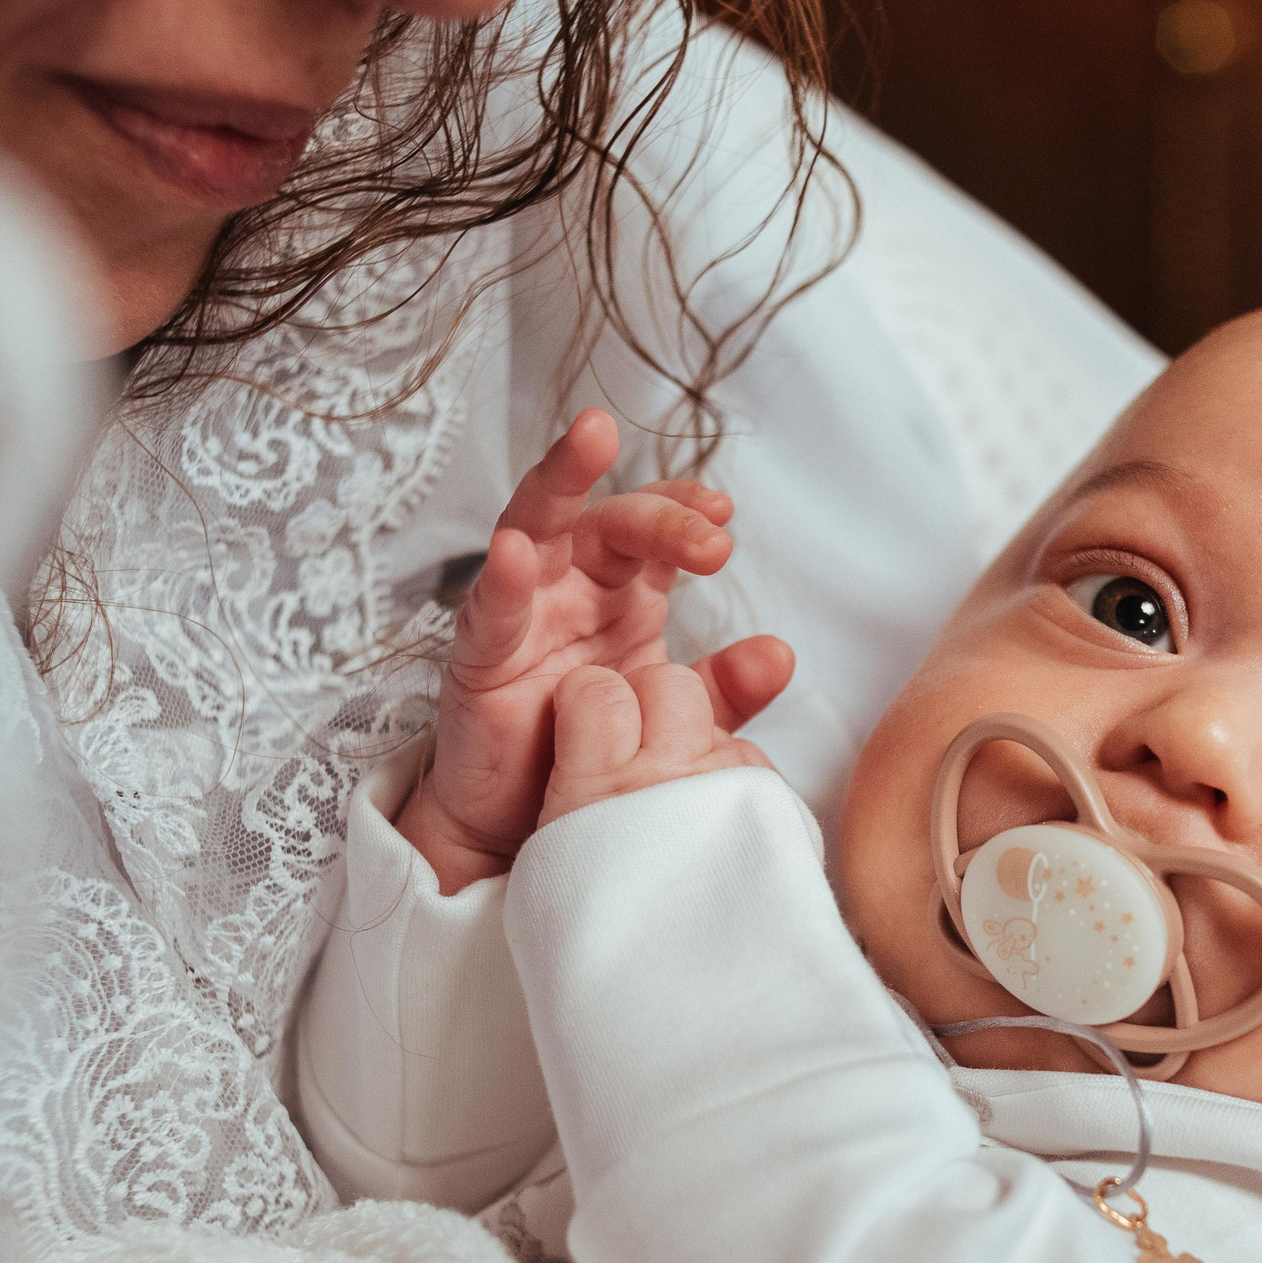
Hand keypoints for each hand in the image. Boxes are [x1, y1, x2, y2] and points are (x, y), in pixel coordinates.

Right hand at [396, 410, 793, 891]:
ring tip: (591, 436)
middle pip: (614, 520)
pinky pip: (493, 606)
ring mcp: (524, 611)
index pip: (659, 530)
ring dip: (563, 478)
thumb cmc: (588, 753)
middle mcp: (575, 587)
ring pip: (539, 525)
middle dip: (663, 516)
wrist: (521, 826)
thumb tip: (780, 653)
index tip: (727, 515)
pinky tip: (517, 549)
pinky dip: (505, 576)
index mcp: (625, 594)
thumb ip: (722, 690)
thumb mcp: (669, 720)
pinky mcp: (481, 653)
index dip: (689, 510)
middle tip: (711, 534)